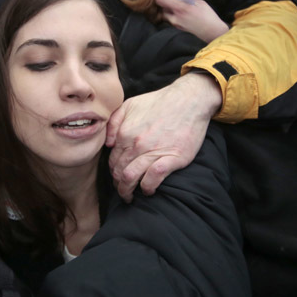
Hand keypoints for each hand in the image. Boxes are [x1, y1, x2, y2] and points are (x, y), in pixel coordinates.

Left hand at [106, 73, 221, 200]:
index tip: (117, 177)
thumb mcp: (129, 105)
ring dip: (128, 191)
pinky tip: (148, 190)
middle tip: (122, 190)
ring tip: (130, 196)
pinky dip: (148, 187)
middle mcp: (136, 144)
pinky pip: (154, 178)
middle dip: (118, 185)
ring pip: (131, 178)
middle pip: (119, 172)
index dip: (113, 172)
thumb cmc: (158, 102)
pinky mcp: (172, 157)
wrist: (188, 100)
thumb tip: (108, 144)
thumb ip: (113, 123)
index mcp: (124, 133)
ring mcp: (154, 151)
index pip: (112, 160)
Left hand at [156, 0, 228, 42]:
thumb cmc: (208, 17)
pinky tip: (183, 17)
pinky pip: (171, 22)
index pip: (160, 0)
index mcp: (180, 8)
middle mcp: (174, 18)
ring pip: (166, 16)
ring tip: (179, 10)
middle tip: (174, 2)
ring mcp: (175, 25)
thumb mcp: (200, 3)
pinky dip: (174, 18)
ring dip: (169, 12)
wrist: (213, 33)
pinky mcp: (177, 30)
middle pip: (162, 9)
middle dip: (166, 5)